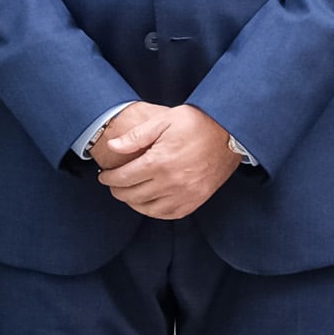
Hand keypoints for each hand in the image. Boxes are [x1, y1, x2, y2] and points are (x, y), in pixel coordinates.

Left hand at [97, 104, 240, 221]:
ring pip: (148, 208)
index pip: (124, 178)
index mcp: (159, 162)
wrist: (229, 132)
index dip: (109, 179)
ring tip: (128, 194)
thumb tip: (112, 146)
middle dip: (118, 191)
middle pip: (133, 195)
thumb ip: (136, 136)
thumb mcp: (163, 120)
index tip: (104, 177)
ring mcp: (185, 194)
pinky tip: (149, 203)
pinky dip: (154, 211)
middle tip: (113, 185)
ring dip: (133, 203)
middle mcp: (171, 182)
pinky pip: (169, 214)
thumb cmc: (196, 123)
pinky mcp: (196, 200)